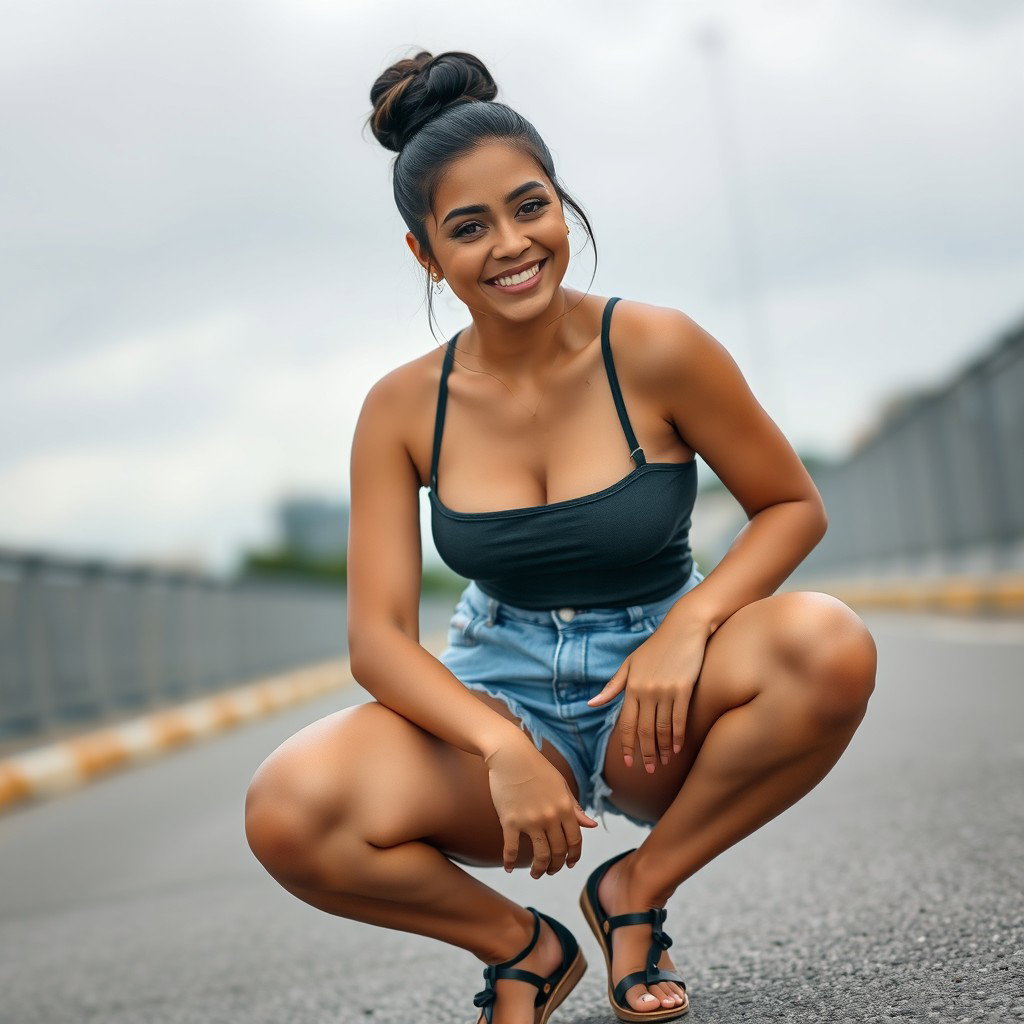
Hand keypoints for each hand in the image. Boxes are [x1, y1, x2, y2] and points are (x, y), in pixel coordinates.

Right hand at [484, 738, 598, 876]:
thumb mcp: (561, 786)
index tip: (569, 864)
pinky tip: (509, 868)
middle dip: (556, 866)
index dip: (574, 856)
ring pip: (540, 855)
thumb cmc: (537, 769)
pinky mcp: (510, 821)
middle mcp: (550, 816)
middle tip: (550, 871)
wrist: (511, 755)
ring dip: (539, 869)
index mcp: (565, 807)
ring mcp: (530, 820)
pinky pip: (511, 849)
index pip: (575, 841)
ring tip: (536, 874)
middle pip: (558, 851)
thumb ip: (575, 808)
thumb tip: (592, 826)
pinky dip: (510, 862)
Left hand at [586, 620, 709, 772]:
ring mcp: (665, 691)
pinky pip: (680, 719)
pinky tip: (677, 749)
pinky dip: (678, 737)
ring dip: (662, 749)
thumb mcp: (630, 663)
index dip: (627, 745)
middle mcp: (646, 691)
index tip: (629, 763)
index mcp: (631, 687)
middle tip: (647, 770)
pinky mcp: (684, 689)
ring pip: (662, 728)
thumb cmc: (656, 647)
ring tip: (663, 763)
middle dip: (645, 753)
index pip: (627, 723)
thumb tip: (591, 704)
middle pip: (644, 730)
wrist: (684, 628)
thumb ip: (613, 686)